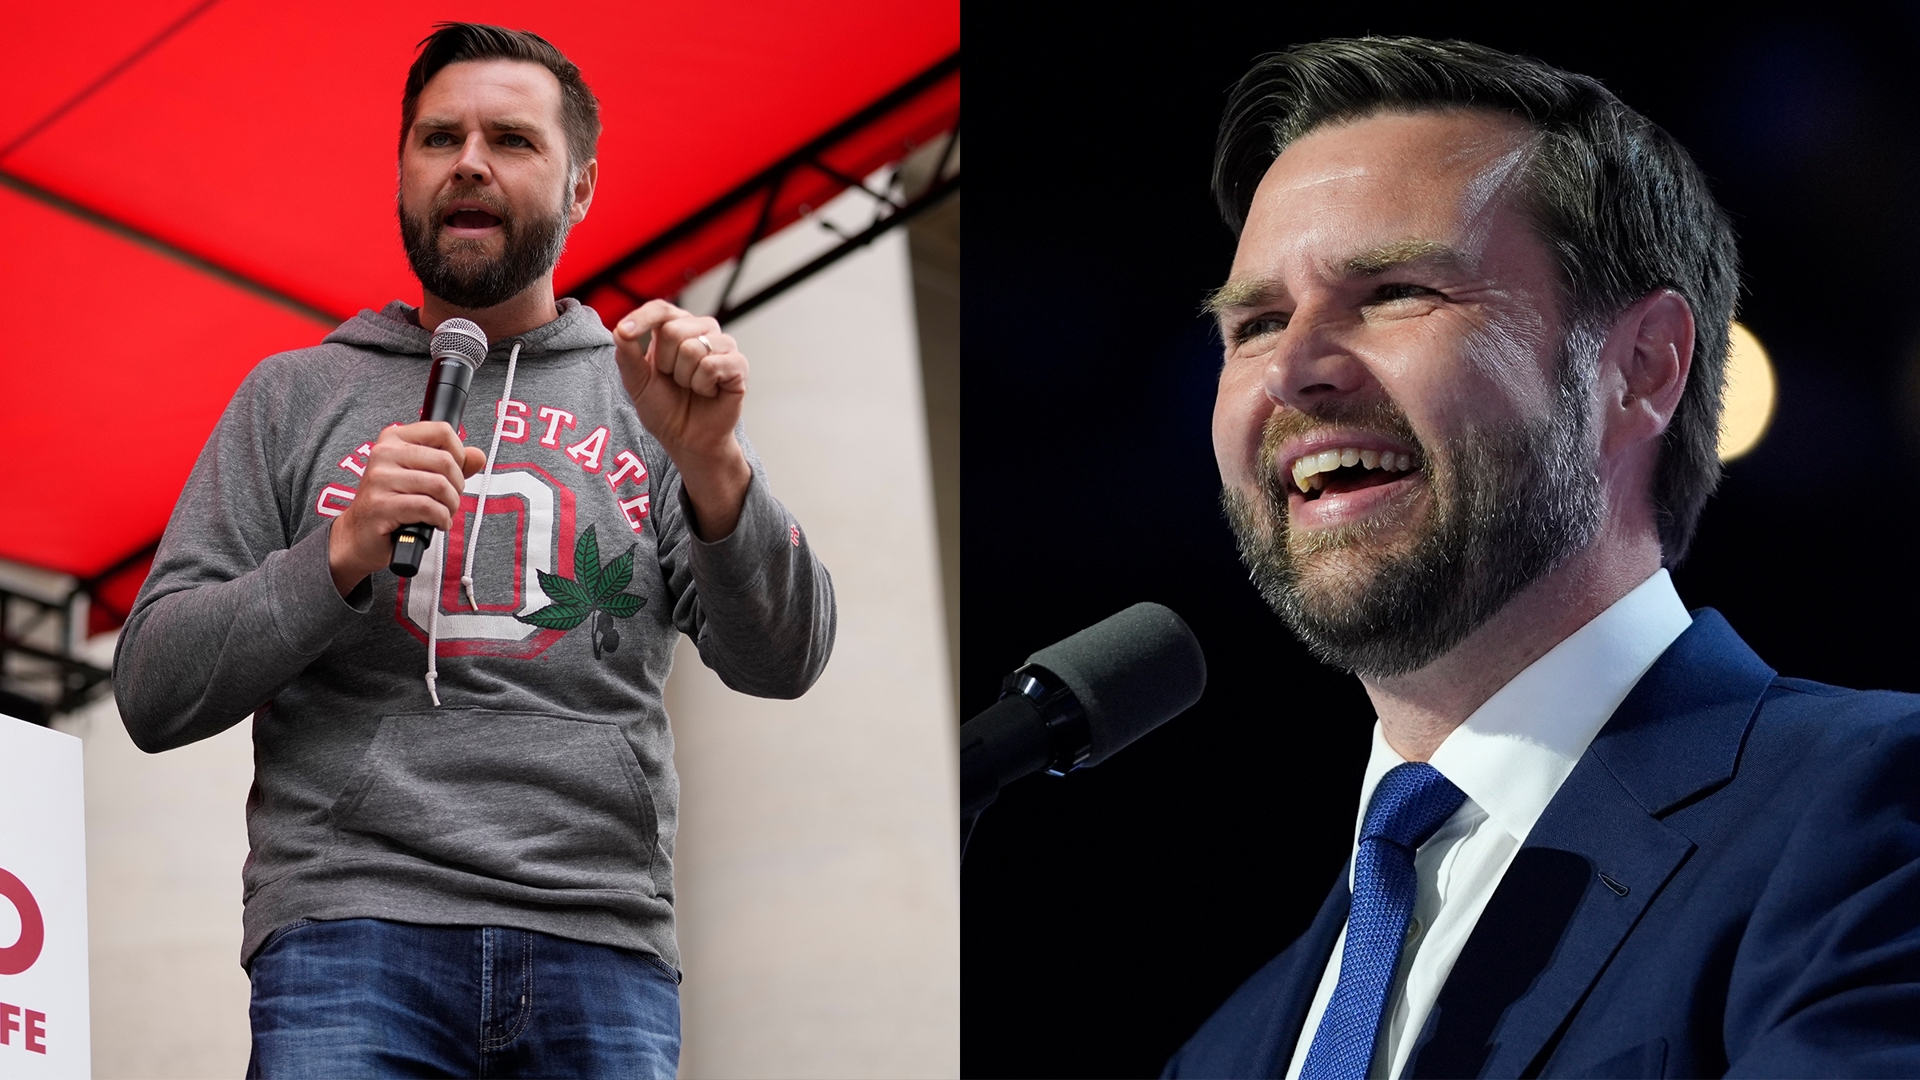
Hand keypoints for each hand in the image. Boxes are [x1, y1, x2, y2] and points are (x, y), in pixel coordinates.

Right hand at [329, 422, 485, 595]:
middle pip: (445, 461)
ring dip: (450, 505)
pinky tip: (437, 523)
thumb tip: (478, 456)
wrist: (358, 535)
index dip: (459, 453)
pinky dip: (441, 519)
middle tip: (450, 500)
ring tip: (443, 513)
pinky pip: (428, 507)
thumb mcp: (421, 476)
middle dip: (457, 486)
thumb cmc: (391, 503)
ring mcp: (380, 479)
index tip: (455, 472)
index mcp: (394, 438)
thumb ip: (452, 464)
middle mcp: (384, 454)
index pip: (442, 430)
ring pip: (439, 485)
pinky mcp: (381, 505)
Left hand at [613, 300, 752, 538]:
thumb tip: (620, 330)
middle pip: (673, 329)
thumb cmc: (665, 408)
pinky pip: (713, 365)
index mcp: (676, 328)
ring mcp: (723, 346)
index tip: (625, 332)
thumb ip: (627, 356)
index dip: (642, 318)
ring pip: (693, 348)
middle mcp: (701, 330)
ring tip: (692, 387)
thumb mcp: (637, 382)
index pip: (661, 309)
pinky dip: (703, 386)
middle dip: (666, 363)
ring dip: (685, 377)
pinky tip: (709, 392)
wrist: (687, 439)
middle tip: (675, 381)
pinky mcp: (738, 365)